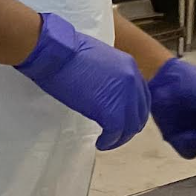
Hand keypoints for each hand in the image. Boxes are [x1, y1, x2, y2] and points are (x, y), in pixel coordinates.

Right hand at [15, 12, 150, 150]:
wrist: (55, 53)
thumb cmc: (65, 52)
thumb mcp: (97, 59)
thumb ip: (108, 75)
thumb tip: (103, 88)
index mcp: (130, 67)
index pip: (140, 96)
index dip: (131, 111)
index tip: (119, 119)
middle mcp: (133, 82)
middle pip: (139, 113)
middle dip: (128, 126)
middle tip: (114, 133)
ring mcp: (124, 97)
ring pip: (130, 126)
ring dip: (119, 137)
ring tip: (107, 142)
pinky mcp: (110, 111)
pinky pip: (115, 133)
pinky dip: (109, 141)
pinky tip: (100, 143)